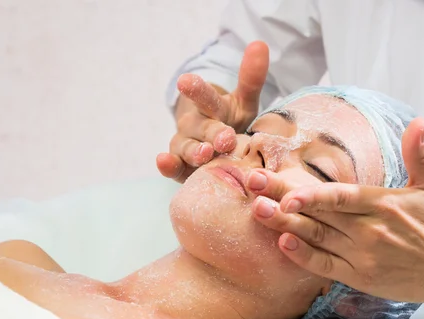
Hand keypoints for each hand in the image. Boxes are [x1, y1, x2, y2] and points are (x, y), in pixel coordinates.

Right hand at [157, 41, 268, 181]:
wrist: (215, 145)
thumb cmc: (231, 122)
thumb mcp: (245, 101)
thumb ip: (251, 79)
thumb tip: (260, 44)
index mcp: (211, 107)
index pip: (205, 96)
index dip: (196, 89)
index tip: (186, 81)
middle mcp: (195, 125)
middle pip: (201, 127)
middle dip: (212, 132)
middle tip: (226, 137)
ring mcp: (186, 146)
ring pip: (187, 148)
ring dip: (194, 151)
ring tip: (205, 154)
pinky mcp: (182, 168)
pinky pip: (174, 168)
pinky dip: (168, 166)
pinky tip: (163, 162)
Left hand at [247, 118, 423, 304]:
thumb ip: (418, 154)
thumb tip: (418, 120)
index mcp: (383, 204)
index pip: (340, 197)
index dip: (310, 194)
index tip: (282, 190)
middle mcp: (369, 230)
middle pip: (319, 213)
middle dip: (282, 199)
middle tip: (251, 185)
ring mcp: (363, 256)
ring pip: (317, 238)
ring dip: (285, 225)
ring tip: (257, 211)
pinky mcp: (360, 277)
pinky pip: (326, 266)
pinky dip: (304, 257)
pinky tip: (283, 244)